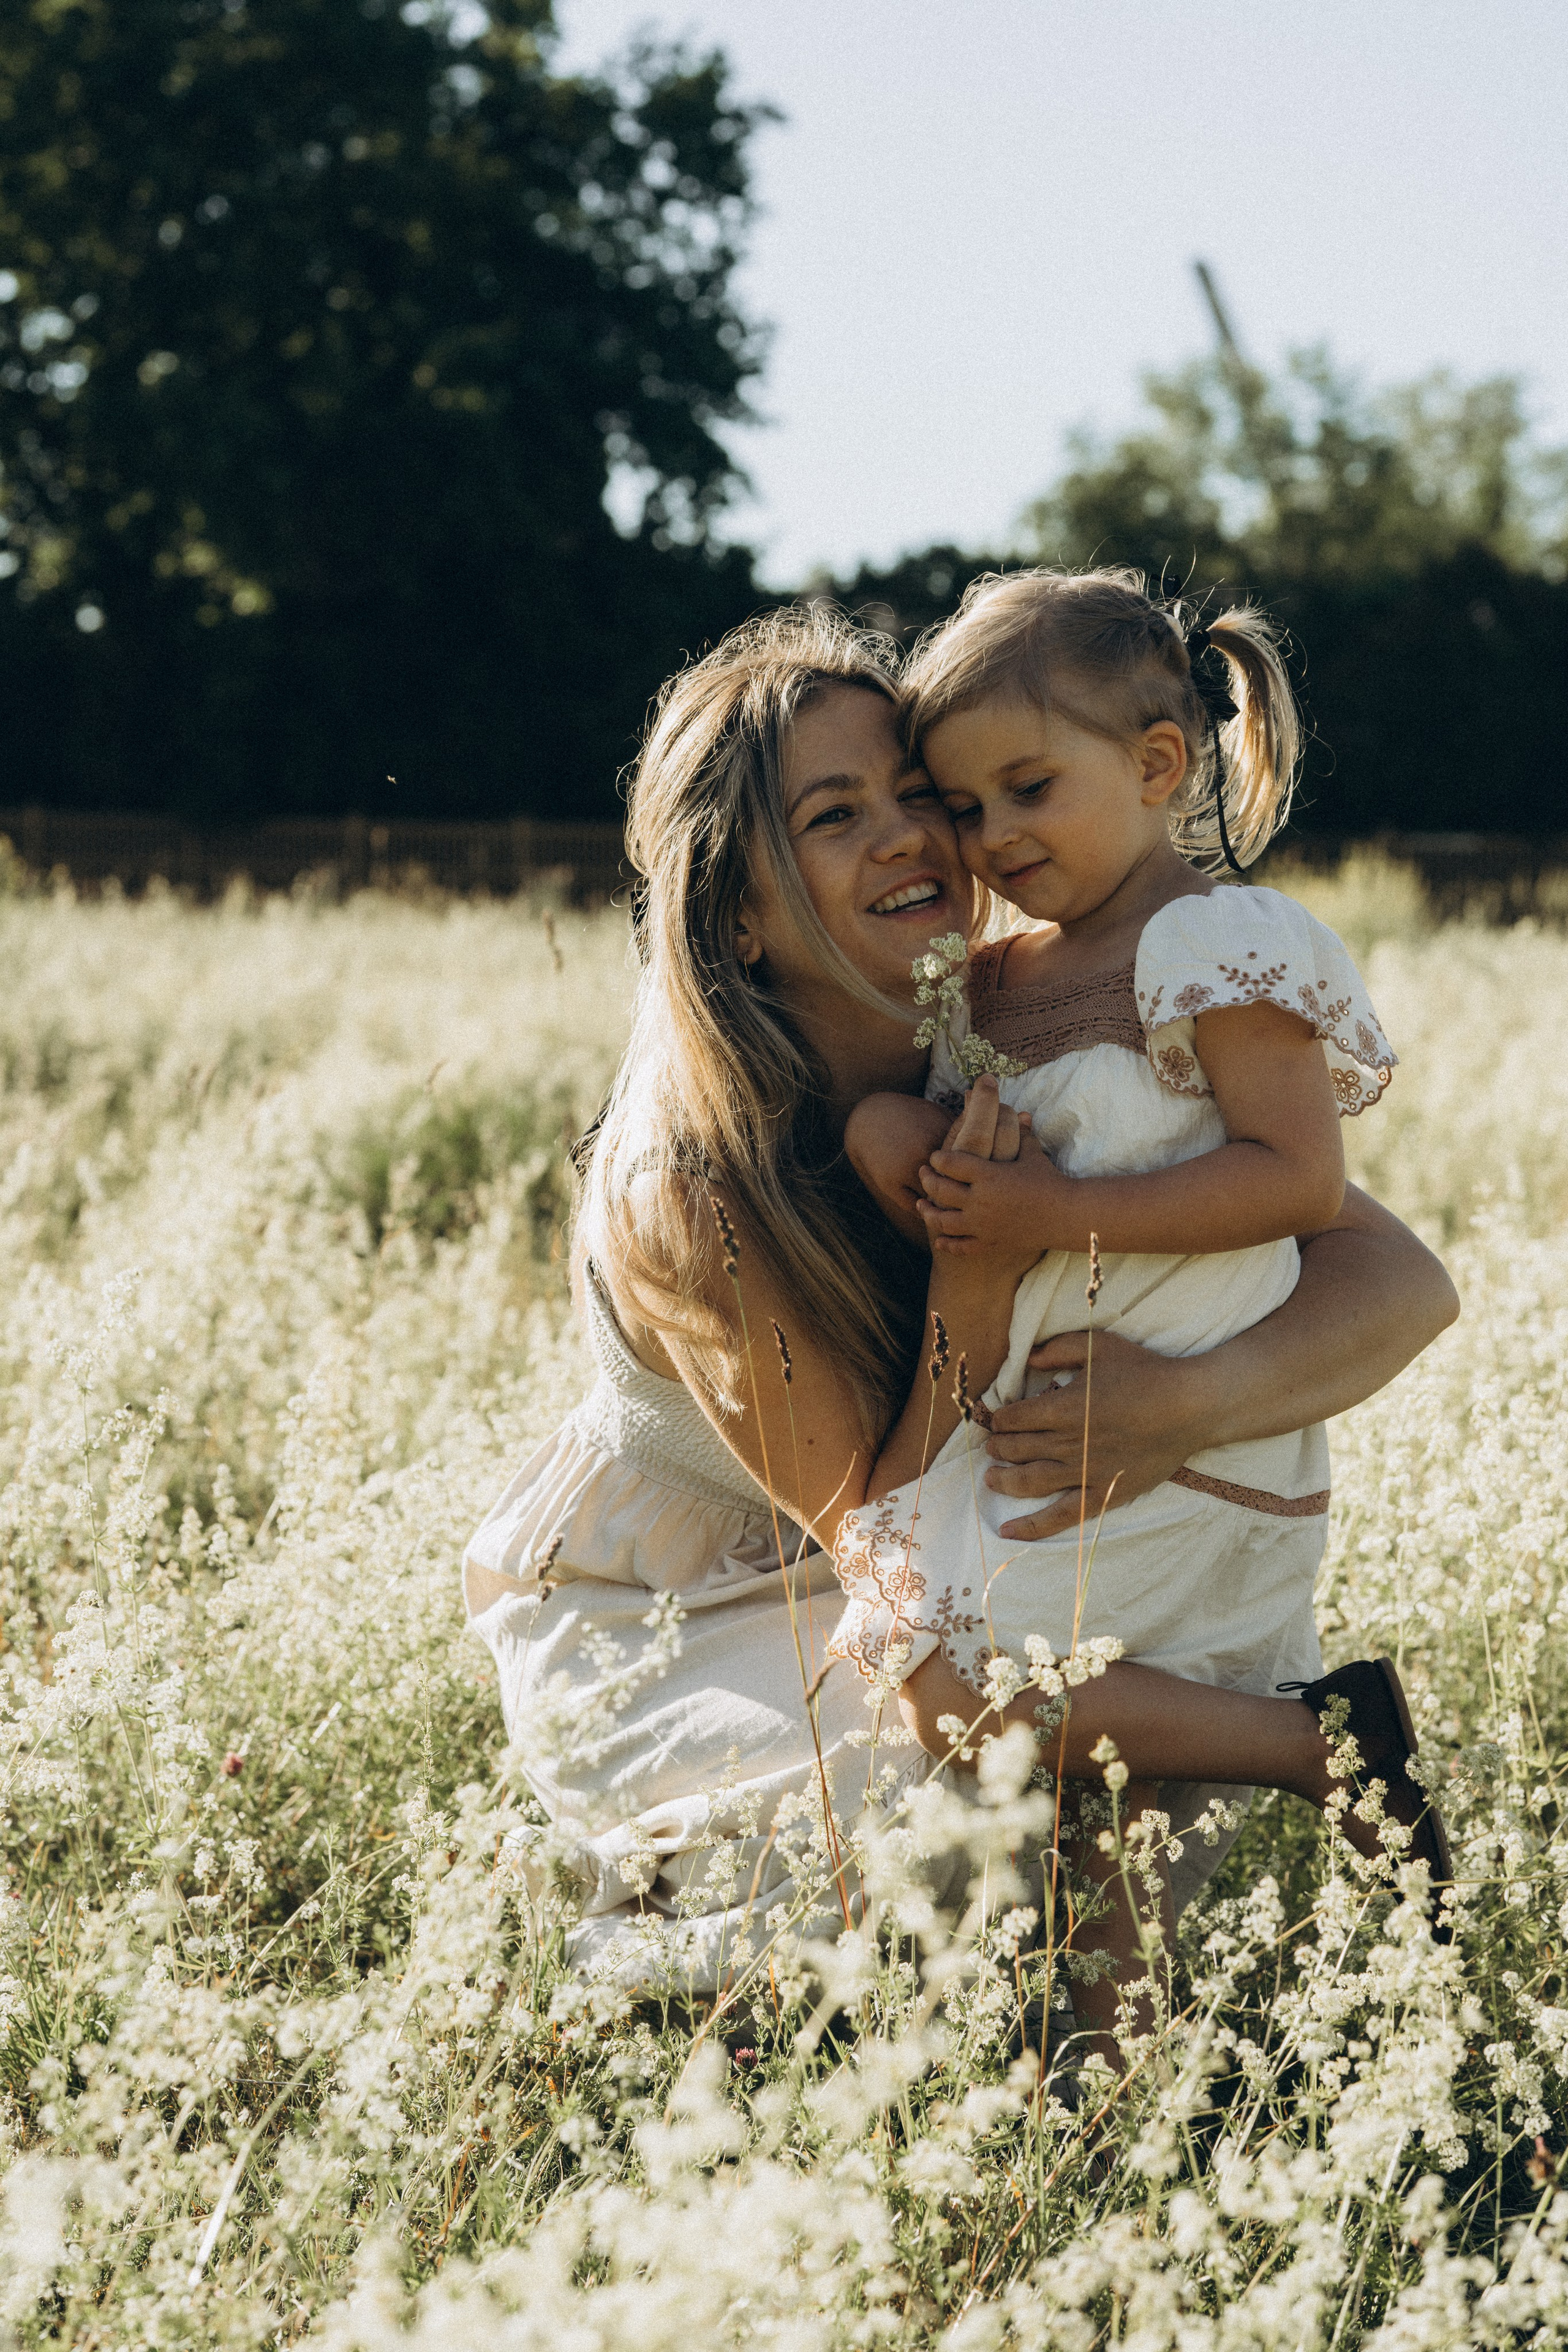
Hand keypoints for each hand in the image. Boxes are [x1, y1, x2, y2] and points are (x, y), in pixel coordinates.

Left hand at [918, 1103, 1060, 1263]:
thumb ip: (1018, 1133)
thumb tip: (1016, 1110)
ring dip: (928, 1211)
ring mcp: (982, 1225)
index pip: (949, 1163)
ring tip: (921, 1205)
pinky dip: (947, 1242)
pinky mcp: (989, 1243)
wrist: (1065, 1216)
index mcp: (988, 1175)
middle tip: (924, 1174)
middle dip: (928, 1180)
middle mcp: (980, 1200)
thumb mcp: (1032, 1154)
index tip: (935, 1157)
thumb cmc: (1049, 1181)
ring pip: (942, 1219)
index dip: (938, 1158)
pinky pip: (960, 1245)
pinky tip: (939, 1238)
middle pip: (939, 1189)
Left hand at [980, 1327, 1202, 1539]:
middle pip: (1016, 1449)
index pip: (1013, 1418)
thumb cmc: (1144, 1372)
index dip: (999, 1419)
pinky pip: (1060, 1516)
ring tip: (992, 1479)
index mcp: (1062, 1408)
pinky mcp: (1103, 1494)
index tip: (998, 1420)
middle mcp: (1067, 1443)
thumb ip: (1058, 1349)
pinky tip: (1008, 1532)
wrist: (1188, 1407)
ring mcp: (1084, 1472)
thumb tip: (1029, 1359)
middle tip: (992, 1446)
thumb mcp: (1098, 1345)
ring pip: (1029, 1481)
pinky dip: (1031, 1526)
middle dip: (998, 1448)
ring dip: (1004, 1480)